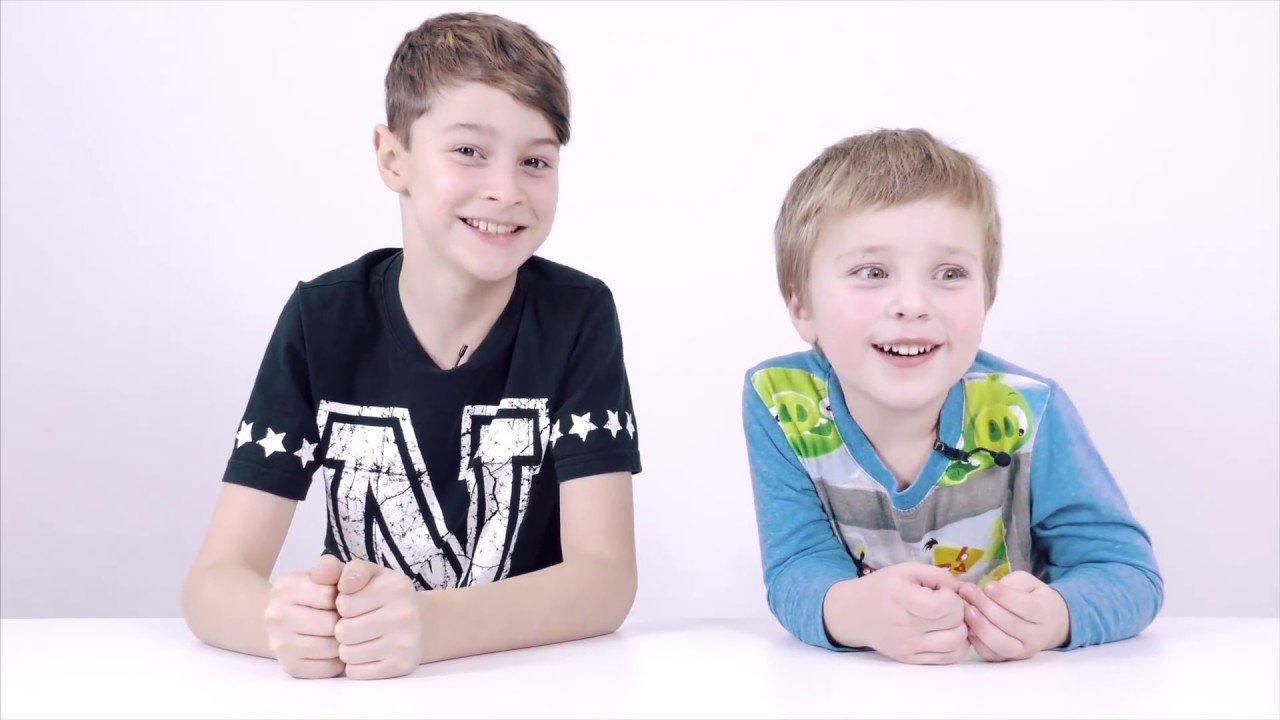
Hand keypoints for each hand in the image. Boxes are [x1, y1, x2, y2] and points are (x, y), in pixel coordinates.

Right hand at [263, 554, 342, 678]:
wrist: (283, 618)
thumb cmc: (313, 593)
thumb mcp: (321, 573)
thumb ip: (331, 567)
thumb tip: (341, 576)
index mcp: (285, 588)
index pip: (330, 596)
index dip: (344, 598)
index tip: (342, 599)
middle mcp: (276, 617)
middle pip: (331, 625)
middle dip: (345, 621)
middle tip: (346, 619)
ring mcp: (280, 644)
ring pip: (331, 649)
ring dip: (344, 642)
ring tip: (342, 633)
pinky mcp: (289, 667)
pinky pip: (328, 669)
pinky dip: (337, 661)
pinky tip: (334, 649)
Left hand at [333, 559, 424, 679]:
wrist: (418, 623)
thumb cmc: (382, 595)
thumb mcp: (364, 574)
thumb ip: (335, 568)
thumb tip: (319, 575)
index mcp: (396, 585)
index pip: (343, 603)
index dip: (342, 605)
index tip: (354, 603)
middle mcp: (405, 614)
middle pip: (343, 631)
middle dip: (342, 628)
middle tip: (356, 623)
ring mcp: (406, 643)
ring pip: (347, 654)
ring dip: (347, 648)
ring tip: (361, 638)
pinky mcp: (401, 666)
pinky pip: (356, 672)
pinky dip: (355, 665)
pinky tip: (368, 652)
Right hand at [827, 562, 968, 664]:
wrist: (855, 614)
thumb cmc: (882, 587)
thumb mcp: (906, 570)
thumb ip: (937, 575)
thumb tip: (964, 589)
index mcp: (900, 597)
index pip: (942, 606)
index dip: (952, 597)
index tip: (942, 591)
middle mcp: (904, 626)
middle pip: (953, 623)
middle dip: (958, 610)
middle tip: (947, 604)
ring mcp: (908, 646)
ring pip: (956, 643)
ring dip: (961, 629)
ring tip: (950, 619)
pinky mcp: (911, 659)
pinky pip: (947, 658)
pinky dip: (956, 645)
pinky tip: (948, 633)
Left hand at [959, 571, 1070, 661]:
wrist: (1047, 623)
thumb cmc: (1031, 597)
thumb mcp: (1027, 583)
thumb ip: (1011, 584)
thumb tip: (985, 590)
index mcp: (1045, 613)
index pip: (1027, 607)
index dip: (1005, 596)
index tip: (987, 585)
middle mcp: (1037, 636)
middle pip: (1011, 625)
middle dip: (986, 607)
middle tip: (967, 591)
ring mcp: (1024, 651)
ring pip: (1001, 644)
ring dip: (981, 627)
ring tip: (967, 610)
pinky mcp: (1009, 659)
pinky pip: (992, 655)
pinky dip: (978, 642)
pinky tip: (968, 627)